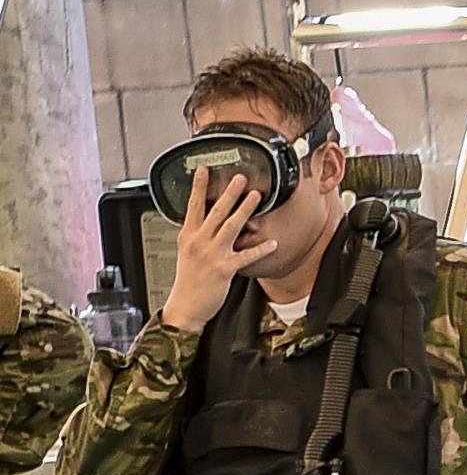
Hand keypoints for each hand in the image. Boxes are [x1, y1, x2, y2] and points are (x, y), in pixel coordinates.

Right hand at [157, 172, 277, 333]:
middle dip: (229, 192)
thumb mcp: (186, 251)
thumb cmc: (189, 280)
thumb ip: (197, 235)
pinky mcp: (225, 269)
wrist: (186, 305)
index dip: (198, 186)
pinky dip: (260, 249)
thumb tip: (206, 221)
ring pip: (231, 226)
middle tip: (240, 177)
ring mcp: (212, 254)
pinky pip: (246, 256)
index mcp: (188, 235)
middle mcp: (199, 241)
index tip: (203, 169)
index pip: (193, 205)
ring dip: (245, 210)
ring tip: (257, 196)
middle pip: (216, 211)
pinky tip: (273, 243)